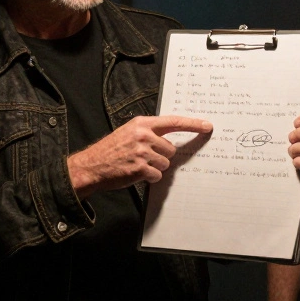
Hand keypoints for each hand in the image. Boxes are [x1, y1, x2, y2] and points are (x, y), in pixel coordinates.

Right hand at [67, 115, 212, 198]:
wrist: (92, 165)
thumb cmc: (111, 150)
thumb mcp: (129, 133)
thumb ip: (149, 133)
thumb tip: (170, 141)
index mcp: (142, 124)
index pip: (173, 122)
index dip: (193, 124)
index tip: (207, 126)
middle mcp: (143, 135)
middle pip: (171, 149)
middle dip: (161, 157)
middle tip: (144, 158)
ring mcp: (142, 152)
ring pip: (165, 164)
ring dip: (155, 168)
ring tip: (138, 165)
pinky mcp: (140, 168)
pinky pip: (157, 175)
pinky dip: (150, 178)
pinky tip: (136, 174)